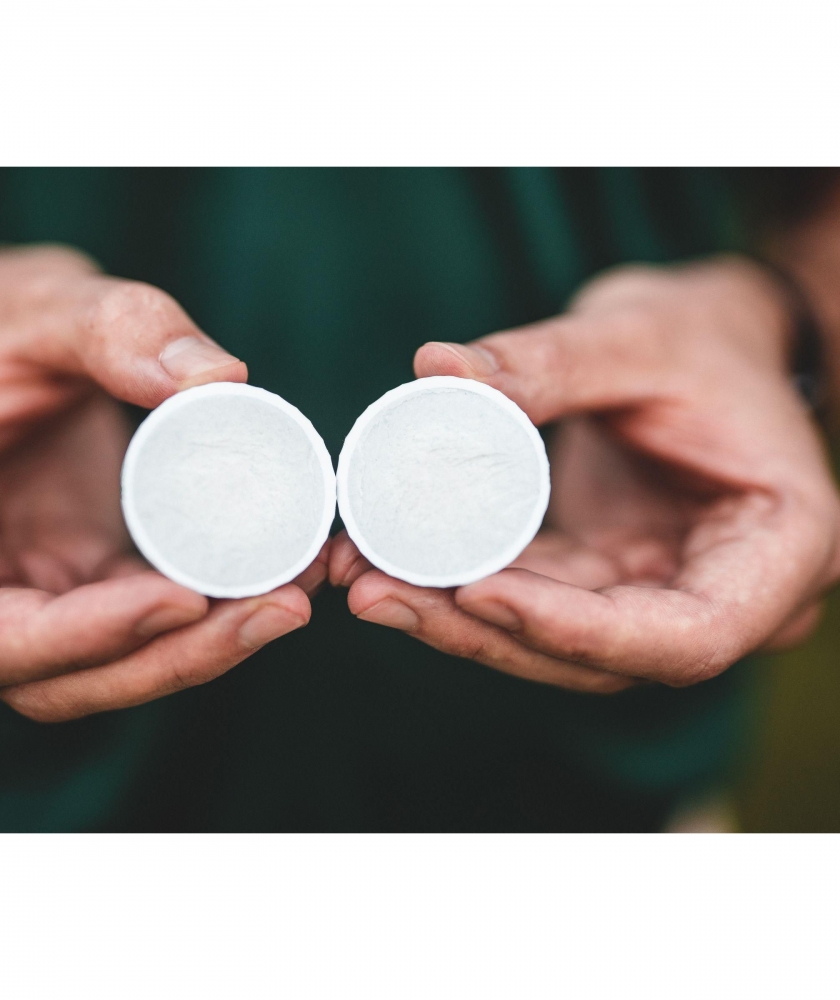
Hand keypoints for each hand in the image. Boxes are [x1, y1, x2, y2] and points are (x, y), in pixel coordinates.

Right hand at [0, 246, 323, 720]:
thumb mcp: (40, 298)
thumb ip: (117, 326)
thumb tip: (222, 381)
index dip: (73, 639)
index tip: (181, 598)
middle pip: (53, 679)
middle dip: (170, 659)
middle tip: (279, 609)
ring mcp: (26, 589)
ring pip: (108, 668)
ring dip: (205, 649)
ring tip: (293, 596)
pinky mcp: (85, 581)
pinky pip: (145, 623)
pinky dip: (212, 614)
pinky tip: (279, 577)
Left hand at [331, 256, 839, 691]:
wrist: (709, 342)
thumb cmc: (699, 335)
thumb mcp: (635, 334)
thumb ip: (547, 361)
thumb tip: (436, 369)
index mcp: (780, 546)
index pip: (688, 633)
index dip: (579, 630)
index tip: (477, 593)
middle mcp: (727, 594)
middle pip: (602, 653)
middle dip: (482, 632)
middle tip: (376, 593)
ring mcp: (660, 594)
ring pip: (554, 641)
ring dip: (453, 618)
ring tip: (360, 578)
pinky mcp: (605, 581)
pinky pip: (531, 600)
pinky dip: (460, 587)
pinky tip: (387, 560)